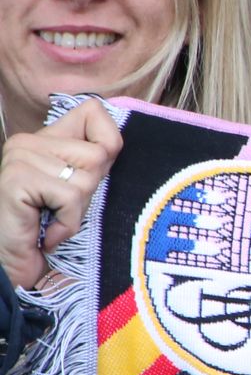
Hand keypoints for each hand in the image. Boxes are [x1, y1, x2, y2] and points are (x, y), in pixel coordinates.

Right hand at [0, 101, 122, 288]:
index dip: (106, 141)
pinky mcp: (17, 179)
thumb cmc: (47, 228)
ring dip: (77, 211)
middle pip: (98, 154)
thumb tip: (116, 145)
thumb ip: (92, 162)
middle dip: (91, 190)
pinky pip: (70, 197)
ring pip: (87, 178)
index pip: (93, 111)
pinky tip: (46, 231)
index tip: (93, 173)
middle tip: (63, 208)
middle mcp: (28, 141)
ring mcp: (19, 157)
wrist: (9, 264)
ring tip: (52, 220)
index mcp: (45, 137)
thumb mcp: (76, 188)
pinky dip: (67, 223)